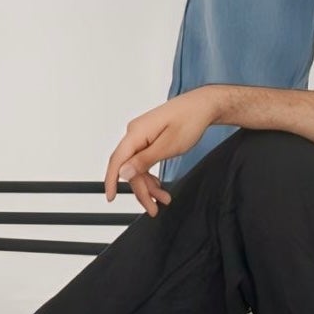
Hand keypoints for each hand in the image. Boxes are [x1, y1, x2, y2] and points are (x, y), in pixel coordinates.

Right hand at [103, 86, 226, 214]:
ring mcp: (142, 135)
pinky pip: (143, 160)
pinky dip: (150, 174)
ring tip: (163, 199)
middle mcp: (135, 133)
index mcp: (136, 132)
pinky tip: (158, 185)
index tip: (110, 198)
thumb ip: (144, 160)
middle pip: (129, 167)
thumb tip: (123, 173)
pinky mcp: (149, 138)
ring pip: (137, 166)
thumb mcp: (169, 145)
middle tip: (153, 208)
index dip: (111, 181)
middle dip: (141, 190)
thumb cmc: (190, 120)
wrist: (203, 105)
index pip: (117, 160)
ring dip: (148, 184)